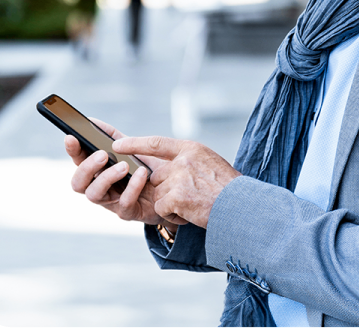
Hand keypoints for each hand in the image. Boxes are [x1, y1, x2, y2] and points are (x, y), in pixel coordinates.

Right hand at [65, 119, 182, 229]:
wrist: (172, 187)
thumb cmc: (146, 167)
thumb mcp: (130, 148)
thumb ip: (112, 136)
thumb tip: (92, 121)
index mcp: (97, 171)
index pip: (78, 161)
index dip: (72, 150)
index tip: (71, 137)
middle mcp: (100, 188)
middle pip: (78, 183)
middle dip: (87, 168)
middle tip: (102, 154)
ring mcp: (112, 202)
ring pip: (94, 195)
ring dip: (107, 177)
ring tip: (124, 165)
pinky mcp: (129, 212)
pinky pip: (124, 203)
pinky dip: (132, 187)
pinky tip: (142, 174)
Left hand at [112, 137, 241, 228]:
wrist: (241, 206)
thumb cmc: (229, 188)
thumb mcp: (210, 163)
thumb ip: (188, 161)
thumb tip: (168, 169)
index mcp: (191, 148)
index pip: (156, 143)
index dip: (135, 143)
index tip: (117, 144)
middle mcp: (183, 160)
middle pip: (157, 175)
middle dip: (166, 189)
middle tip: (189, 196)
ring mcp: (179, 178)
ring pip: (159, 193)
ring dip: (171, 204)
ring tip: (194, 204)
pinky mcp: (176, 196)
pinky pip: (162, 208)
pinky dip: (173, 215)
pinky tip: (190, 213)